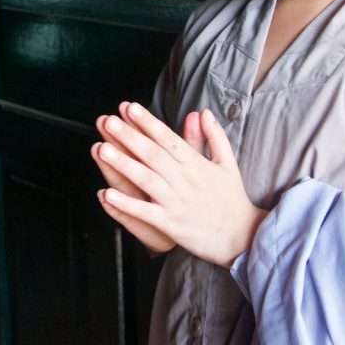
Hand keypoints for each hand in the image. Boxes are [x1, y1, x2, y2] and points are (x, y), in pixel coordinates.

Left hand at [94, 102, 267, 266]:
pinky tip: (107, 194)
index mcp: (196, 164)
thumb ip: (215, 136)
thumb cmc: (233, 199)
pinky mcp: (172, 224)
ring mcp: (177, 202)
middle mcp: (185, 180)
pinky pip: (145, 213)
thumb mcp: (228, 163)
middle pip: (153, 154)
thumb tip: (203, 112)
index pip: (168, 138)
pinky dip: (126, 203)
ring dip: (123, 164)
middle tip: (109, 121)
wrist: (243, 237)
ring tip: (102, 149)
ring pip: (146, 179)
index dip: (148, 122)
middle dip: (129, 136)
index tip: (130, 108)